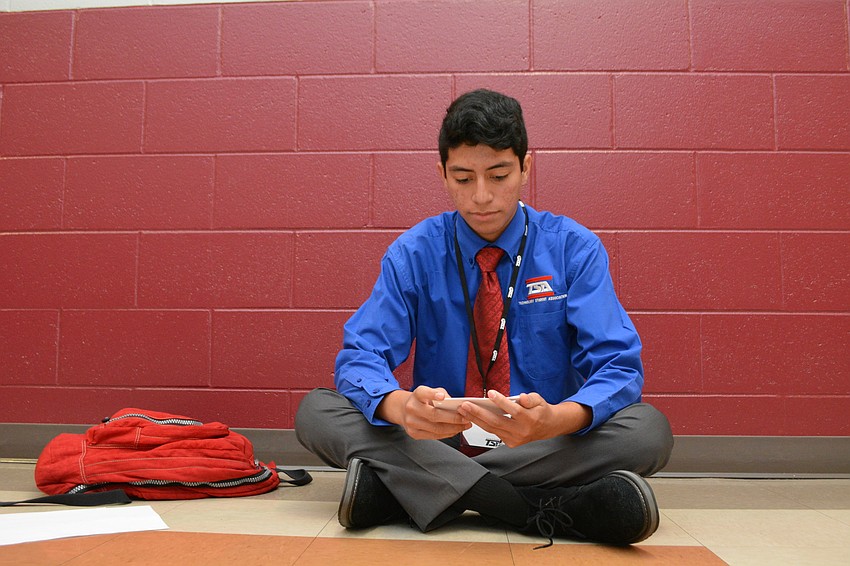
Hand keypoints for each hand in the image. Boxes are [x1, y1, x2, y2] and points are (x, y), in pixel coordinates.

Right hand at [376, 386, 471, 439]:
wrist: (404, 410)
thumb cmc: (422, 400)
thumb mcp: (431, 392)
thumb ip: (442, 396)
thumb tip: (457, 406)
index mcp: (416, 395)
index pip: (423, 393)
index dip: (432, 394)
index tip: (442, 396)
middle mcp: (411, 408)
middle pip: (434, 415)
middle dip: (453, 418)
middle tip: (466, 418)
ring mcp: (411, 422)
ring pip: (436, 428)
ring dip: (453, 428)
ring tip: (464, 426)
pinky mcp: (414, 433)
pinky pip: (434, 436)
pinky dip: (447, 434)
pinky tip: (455, 430)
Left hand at [456, 391, 591, 447]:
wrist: (548, 427)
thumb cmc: (540, 411)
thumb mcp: (539, 400)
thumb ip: (530, 399)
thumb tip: (521, 398)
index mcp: (530, 419)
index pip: (514, 411)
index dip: (501, 402)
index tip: (491, 393)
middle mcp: (522, 431)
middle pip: (497, 422)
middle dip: (479, 413)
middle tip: (465, 405)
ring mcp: (515, 439)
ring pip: (492, 429)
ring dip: (476, 419)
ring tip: (464, 410)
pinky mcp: (510, 443)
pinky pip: (493, 432)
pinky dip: (482, 424)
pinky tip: (472, 417)